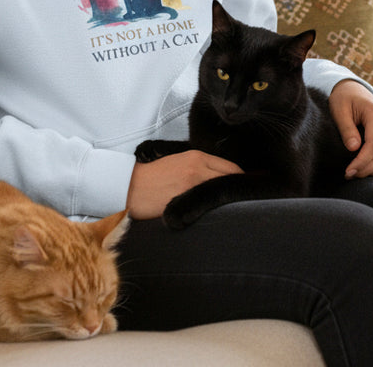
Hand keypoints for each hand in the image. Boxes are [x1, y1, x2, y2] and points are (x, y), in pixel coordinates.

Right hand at [126, 150, 242, 219]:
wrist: (126, 187)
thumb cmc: (150, 178)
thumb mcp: (176, 163)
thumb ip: (197, 168)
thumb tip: (216, 181)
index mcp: (196, 156)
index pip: (230, 168)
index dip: (240, 180)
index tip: (246, 189)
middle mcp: (198, 166)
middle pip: (231, 177)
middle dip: (238, 190)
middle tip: (245, 201)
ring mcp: (193, 182)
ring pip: (222, 191)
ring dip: (229, 200)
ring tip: (235, 211)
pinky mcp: (185, 198)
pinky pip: (207, 204)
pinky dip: (215, 209)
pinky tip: (218, 217)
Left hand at [328, 80, 372, 178]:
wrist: (355, 90)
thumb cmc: (344, 100)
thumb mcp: (339, 109)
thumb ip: (346, 128)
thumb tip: (353, 148)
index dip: (362, 161)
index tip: (348, 171)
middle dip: (367, 169)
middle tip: (349, 175)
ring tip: (358, 174)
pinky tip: (369, 170)